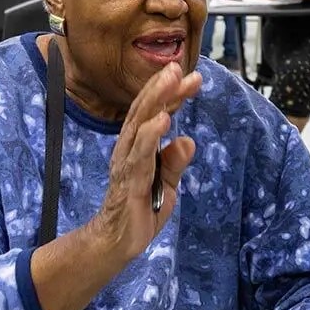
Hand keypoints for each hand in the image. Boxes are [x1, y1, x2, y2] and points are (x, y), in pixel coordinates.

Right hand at [88, 63, 199, 258]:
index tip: (190, 77)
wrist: (119, 242)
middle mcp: (129, 149)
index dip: (171, 95)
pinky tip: (162, 120)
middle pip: (144, 112)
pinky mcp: (129, 182)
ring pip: (140, 125)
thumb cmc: (141, 210)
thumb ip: (175, 162)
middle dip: (162, 88)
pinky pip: (140, 155)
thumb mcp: (167, 184)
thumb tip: (187, 140)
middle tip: (179, 67)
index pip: (155, 114)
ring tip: (172, 81)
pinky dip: (150, 135)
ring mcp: (127, 163)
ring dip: (157, 101)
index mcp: (139, 147)